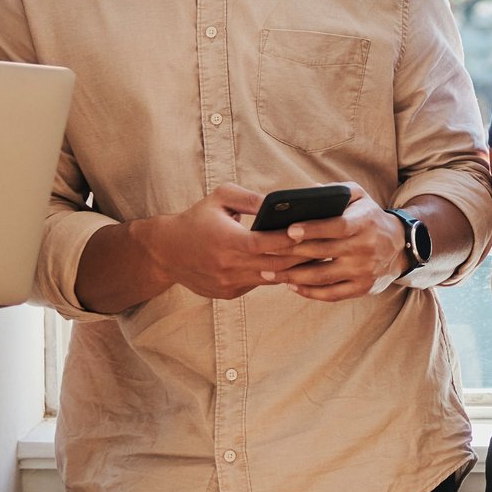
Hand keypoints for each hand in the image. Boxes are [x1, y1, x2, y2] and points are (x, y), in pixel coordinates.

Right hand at [135, 184, 301, 299]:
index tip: (311, 230)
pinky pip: (258, 284)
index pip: (266, 242)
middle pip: (275, 264)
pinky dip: (274, 276)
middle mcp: (228, 265)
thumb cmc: (197, 219)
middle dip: (301, 256)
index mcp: (227, 240)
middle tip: (325, 247)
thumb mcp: (220, 198)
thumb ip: (250, 198)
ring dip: (293, 269)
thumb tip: (280, 202)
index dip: (290, 238)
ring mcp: (229, 283)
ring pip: (270, 278)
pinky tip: (291, 267)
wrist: (166, 251)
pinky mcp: (229, 293)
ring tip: (316, 258)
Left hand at [262, 184, 407, 301]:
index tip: (289, 230)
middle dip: (290, 253)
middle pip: (322, 252)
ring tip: (268, 272)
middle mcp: (365, 248)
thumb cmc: (369, 216)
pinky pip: (331, 294)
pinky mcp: (362, 288)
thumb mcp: (359, 196)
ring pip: (322, 277)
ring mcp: (364, 271)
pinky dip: (309, 292)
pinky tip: (291, 285)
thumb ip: (334, 191)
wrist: (400, 245)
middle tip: (263, 252)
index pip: (337, 226)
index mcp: (364, 223)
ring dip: (292, 276)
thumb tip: (304, 194)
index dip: (313, 229)